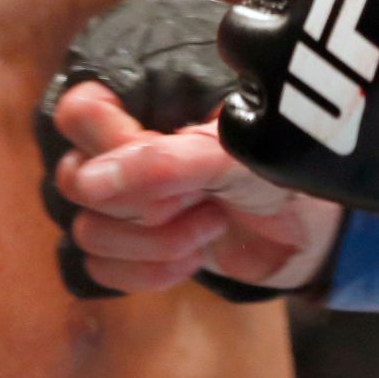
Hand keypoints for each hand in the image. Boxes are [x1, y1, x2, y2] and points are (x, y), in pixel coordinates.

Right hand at [52, 81, 342, 292]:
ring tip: (212, 222)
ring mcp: (119, 201)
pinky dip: (150, 273)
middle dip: (148, 202)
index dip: (119, 147)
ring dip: (157, 241)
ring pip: (87, 231)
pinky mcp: (128, 248)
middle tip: (203, 194)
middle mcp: (118, 150)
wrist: (304, 229)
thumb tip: (90, 183)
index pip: (79, 113)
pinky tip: (192, 258)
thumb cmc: (271, 173)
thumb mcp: (232, 157)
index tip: (173, 159)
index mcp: (141, 104)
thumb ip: (166, 161)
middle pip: (74, 179)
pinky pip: (98, 270)